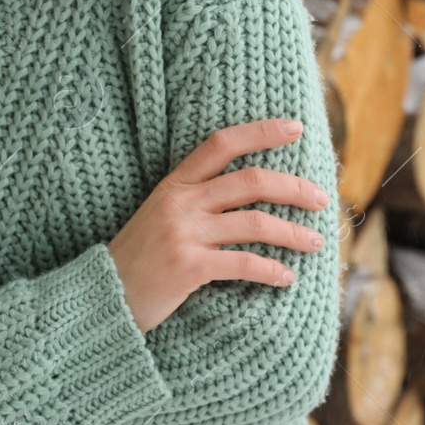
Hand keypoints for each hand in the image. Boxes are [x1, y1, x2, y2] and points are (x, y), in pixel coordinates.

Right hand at [107, 118, 330, 333]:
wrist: (103, 297)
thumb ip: (198, 199)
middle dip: (294, 187)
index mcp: (175, 183)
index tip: (296, 128)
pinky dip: (272, 270)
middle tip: (322, 197)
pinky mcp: (188, 267)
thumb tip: (253, 192)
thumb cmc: (139, 257)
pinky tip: (287, 277)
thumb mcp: (161, 214)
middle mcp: (180, 202)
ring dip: (293, 232)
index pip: (222, 143)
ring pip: (255, 222)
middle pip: (250, 181)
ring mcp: (184, 233)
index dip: (261, 132)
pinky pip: (244, 263)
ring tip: (316, 241)